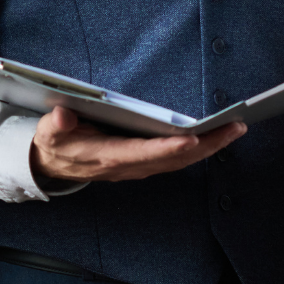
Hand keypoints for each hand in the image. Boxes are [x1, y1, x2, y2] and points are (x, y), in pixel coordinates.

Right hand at [30, 106, 244, 182]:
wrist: (54, 165)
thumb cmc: (56, 145)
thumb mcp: (48, 134)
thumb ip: (55, 126)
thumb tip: (62, 116)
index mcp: (106, 158)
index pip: (142, 154)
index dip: (167, 149)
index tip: (191, 140)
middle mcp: (128, 166)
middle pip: (172, 160)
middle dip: (206, 146)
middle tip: (234, 128)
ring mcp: (138, 167)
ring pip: (180, 161)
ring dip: (209, 147)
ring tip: (235, 128)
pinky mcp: (144, 162)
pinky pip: (177, 159)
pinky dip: (200, 149)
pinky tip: (217, 135)